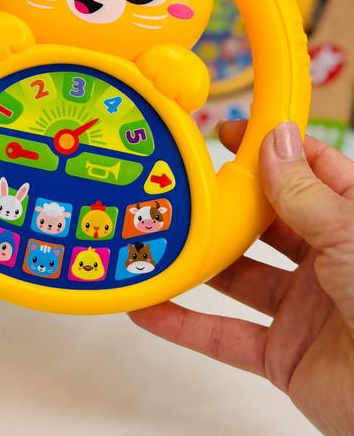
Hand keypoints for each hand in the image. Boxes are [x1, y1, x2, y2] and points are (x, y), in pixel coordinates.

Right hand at [131, 121, 353, 435]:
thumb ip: (305, 193)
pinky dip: (185, 324)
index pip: (307, 171)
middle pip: (263, 222)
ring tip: (159, 240)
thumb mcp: (350, 238)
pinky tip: (153, 307)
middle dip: (225, 204)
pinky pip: (225, 336)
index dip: (268, 149)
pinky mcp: (283, 354)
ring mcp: (302, 307)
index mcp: (349, 223)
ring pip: (237, 276)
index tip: (228, 134)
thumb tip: (274, 140)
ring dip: (199, 262)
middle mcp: (325, 261)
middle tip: (183, 184)